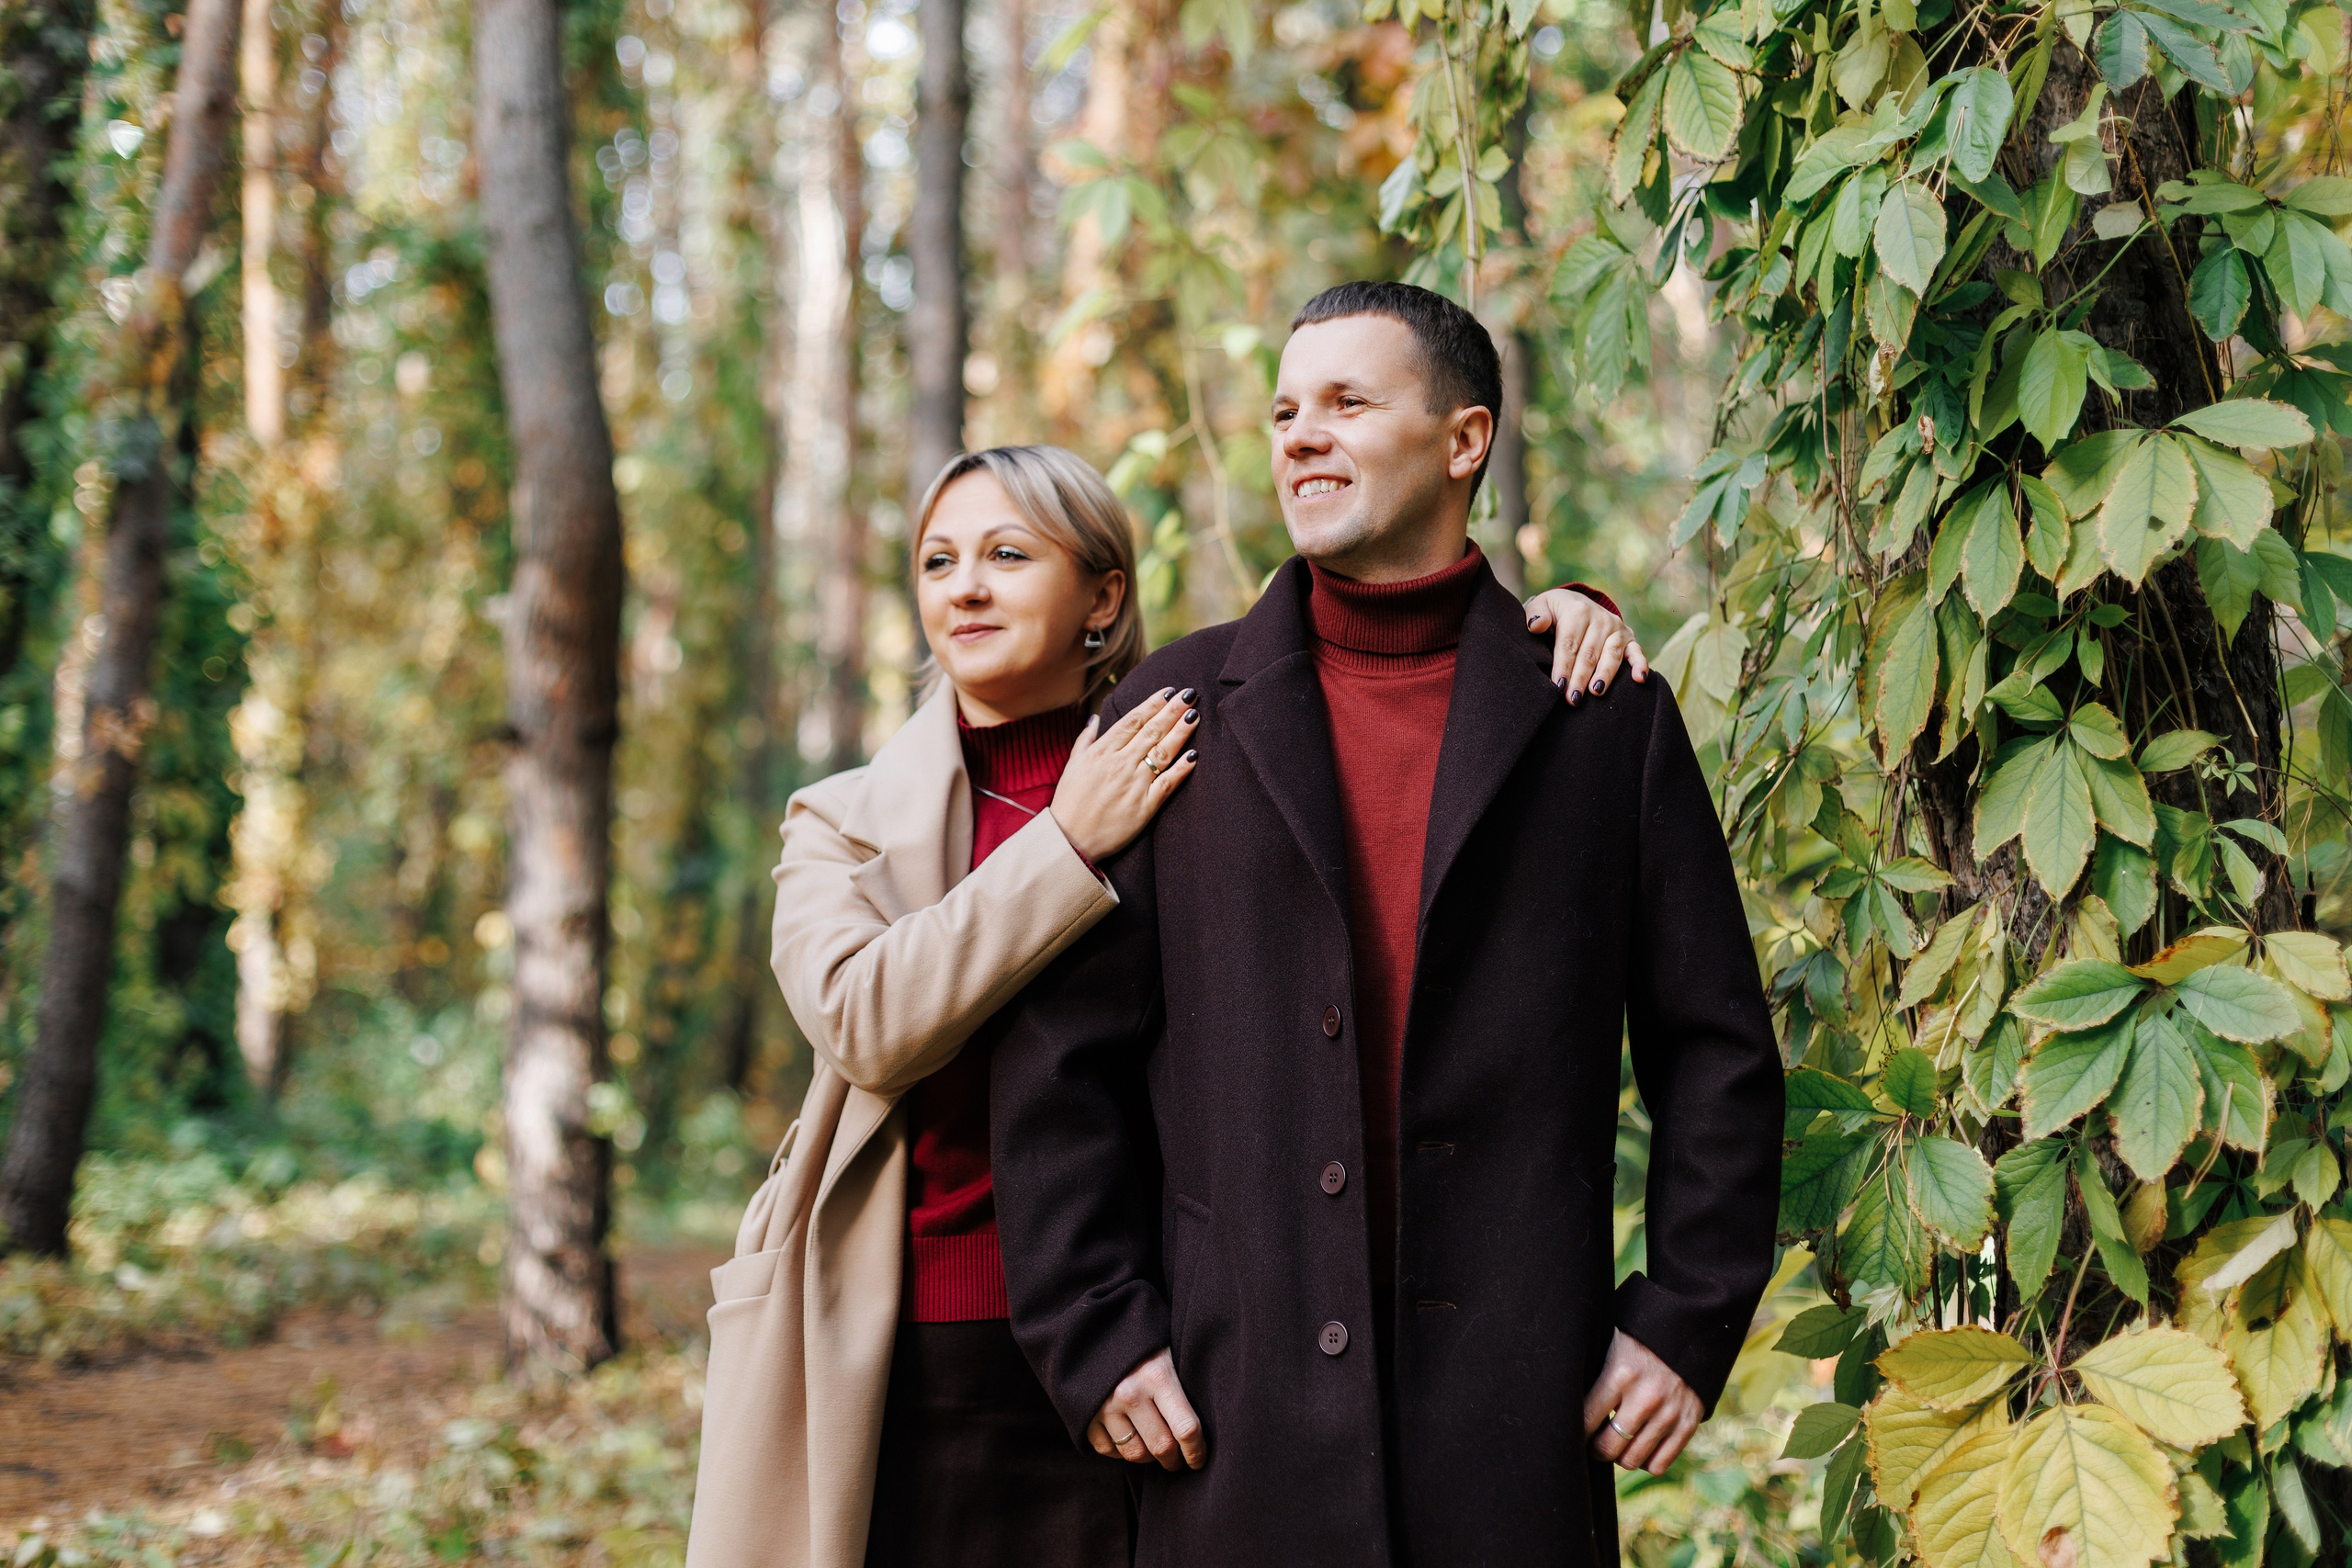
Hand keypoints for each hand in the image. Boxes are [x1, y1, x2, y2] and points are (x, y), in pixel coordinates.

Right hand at [1049, 688, 1199, 862]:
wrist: (1070, 840)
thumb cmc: (1070, 803)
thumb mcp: (1072, 765)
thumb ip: (1086, 740)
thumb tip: (1096, 717)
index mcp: (1102, 752)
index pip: (1133, 720)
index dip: (1153, 704)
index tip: (1168, 691)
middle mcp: (1120, 764)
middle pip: (1152, 731)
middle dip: (1173, 710)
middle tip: (1190, 694)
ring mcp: (1134, 784)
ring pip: (1163, 752)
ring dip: (1181, 732)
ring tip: (1195, 715)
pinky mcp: (1145, 806)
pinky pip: (1167, 783)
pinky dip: (1182, 769)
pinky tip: (1195, 755)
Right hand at [1086, 1346, 1207, 1470]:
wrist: (1094, 1327)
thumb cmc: (1142, 1341)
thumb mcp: (1168, 1352)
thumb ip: (1181, 1386)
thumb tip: (1201, 1426)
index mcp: (1157, 1375)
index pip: (1186, 1428)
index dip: (1197, 1451)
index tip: (1199, 1460)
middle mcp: (1130, 1393)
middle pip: (1161, 1447)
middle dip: (1174, 1461)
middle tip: (1179, 1460)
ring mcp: (1105, 1406)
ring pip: (1134, 1453)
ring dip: (1148, 1458)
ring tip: (1154, 1449)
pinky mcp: (1085, 1415)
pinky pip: (1107, 1450)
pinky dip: (1120, 1452)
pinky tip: (1130, 1440)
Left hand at [1524, 588, 1646, 706]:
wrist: (1575, 602)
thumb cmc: (1554, 611)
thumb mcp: (1541, 606)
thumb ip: (1535, 615)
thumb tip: (1535, 626)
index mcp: (1577, 611)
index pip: (1569, 644)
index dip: (1563, 666)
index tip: (1558, 686)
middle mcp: (1600, 618)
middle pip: (1589, 653)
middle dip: (1581, 678)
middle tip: (1573, 699)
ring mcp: (1616, 628)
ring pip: (1611, 655)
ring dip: (1605, 675)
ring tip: (1596, 692)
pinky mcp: (1628, 638)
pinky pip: (1636, 652)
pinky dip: (1640, 665)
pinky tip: (1639, 679)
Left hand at [1583, 1329, 1701, 1474]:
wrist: (1688, 1329)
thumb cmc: (1638, 1338)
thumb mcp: (1610, 1344)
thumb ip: (1592, 1373)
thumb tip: (1562, 1402)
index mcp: (1620, 1374)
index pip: (1585, 1421)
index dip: (1575, 1432)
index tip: (1572, 1430)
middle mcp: (1645, 1397)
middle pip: (1608, 1448)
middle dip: (1595, 1449)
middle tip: (1594, 1441)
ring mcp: (1669, 1413)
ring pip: (1632, 1460)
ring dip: (1619, 1457)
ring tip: (1616, 1443)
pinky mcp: (1688, 1424)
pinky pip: (1659, 1464)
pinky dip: (1645, 1462)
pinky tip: (1640, 1446)